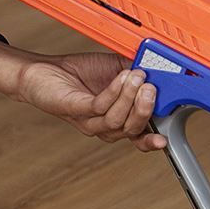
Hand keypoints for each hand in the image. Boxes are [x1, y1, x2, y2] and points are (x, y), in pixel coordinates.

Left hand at [16, 53, 166, 151]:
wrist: (45, 71)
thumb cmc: (80, 73)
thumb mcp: (118, 69)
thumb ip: (138, 71)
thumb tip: (158, 68)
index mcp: (119, 120)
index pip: (139, 137)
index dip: (152, 140)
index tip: (165, 137)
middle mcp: (104, 126)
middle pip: (131, 130)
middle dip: (145, 109)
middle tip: (150, 88)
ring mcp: (89, 121)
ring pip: (116, 121)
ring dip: (129, 98)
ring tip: (136, 77)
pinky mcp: (74, 110)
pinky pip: (98, 107)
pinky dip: (113, 92)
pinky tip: (121, 77)